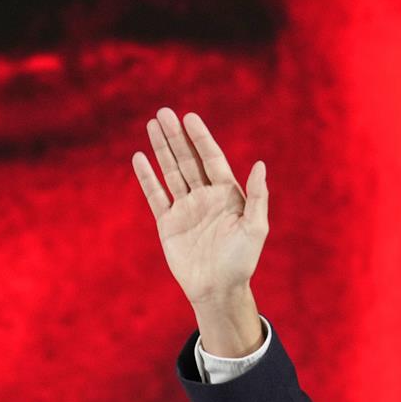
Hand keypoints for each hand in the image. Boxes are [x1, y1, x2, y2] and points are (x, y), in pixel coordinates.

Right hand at [131, 108, 268, 311]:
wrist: (218, 289)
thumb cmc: (242, 260)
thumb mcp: (256, 228)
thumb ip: (258, 196)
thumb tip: (260, 164)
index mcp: (228, 194)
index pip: (211, 158)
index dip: (201, 138)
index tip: (189, 117)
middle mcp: (205, 196)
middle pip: (188, 160)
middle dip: (176, 137)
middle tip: (164, 113)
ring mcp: (185, 208)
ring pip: (171, 172)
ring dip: (161, 149)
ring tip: (152, 124)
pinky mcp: (168, 223)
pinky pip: (155, 195)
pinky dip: (147, 178)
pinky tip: (140, 158)